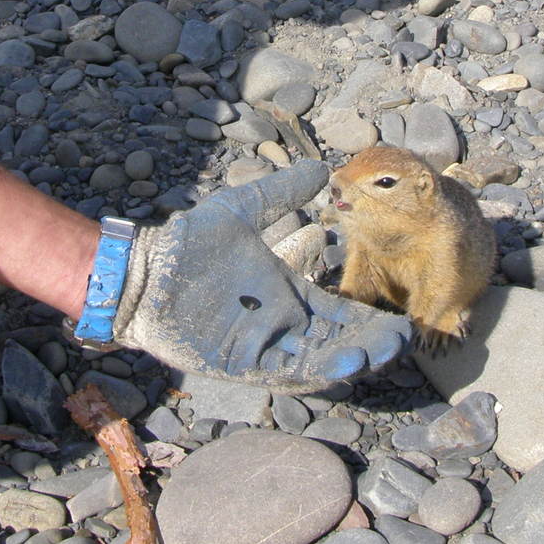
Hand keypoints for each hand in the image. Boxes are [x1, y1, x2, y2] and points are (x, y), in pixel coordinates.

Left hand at [111, 161, 410, 392]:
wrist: (143, 270)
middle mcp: (281, 326)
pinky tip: (336, 365)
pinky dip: (311, 372)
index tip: (400, 324)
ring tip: (371, 352)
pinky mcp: (240, 365)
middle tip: (398, 341)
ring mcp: (262, 348)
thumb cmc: (187, 243)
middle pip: (336, 343)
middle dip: (369, 346)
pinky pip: (282, 375)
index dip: (370, 322)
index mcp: (288, 294)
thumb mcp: (241, 210)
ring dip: (346, 360)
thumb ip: (281, 193)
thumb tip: (321, 168)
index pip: (340, 314)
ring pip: (315, 362)